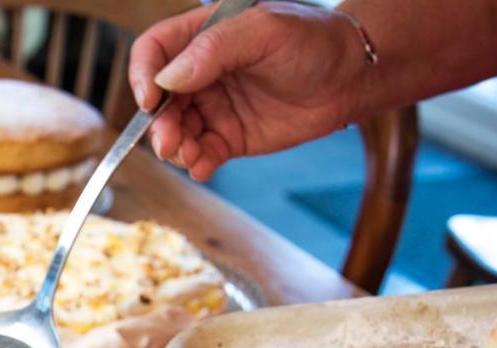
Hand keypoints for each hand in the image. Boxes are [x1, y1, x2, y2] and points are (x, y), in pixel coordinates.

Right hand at [129, 2, 369, 180]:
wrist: (353, 77)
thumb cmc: (314, 40)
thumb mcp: (265, 31)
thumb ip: (215, 50)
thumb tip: (169, 78)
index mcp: (203, 35)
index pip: (154, 50)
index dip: (144, 74)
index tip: (149, 100)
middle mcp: (202, 72)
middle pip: (159, 99)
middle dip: (158, 122)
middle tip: (169, 141)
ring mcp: (214, 106)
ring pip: (176, 130)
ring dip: (174, 147)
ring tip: (190, 155)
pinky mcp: (230, 136)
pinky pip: (202, 153)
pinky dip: (196, 163)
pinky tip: (203, 167)